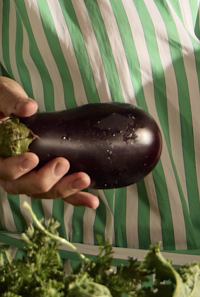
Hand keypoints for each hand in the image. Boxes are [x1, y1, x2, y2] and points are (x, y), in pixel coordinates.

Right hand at [0, 78, 98, 208]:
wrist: (12, 106)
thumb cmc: (2, 99)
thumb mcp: (2, 94)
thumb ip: (11, 101)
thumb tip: (29, 107)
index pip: (0, 169)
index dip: (14, 168)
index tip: (32, 158)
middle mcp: (7, 170)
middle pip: (19, 186)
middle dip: (43, 179)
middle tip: (63, 163)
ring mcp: (26, 176)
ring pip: (41, 192)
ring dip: (64, 189)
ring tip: (84, 179)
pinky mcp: (45, 175)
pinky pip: (59, 191)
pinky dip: (76, 197)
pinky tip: (93, 202)